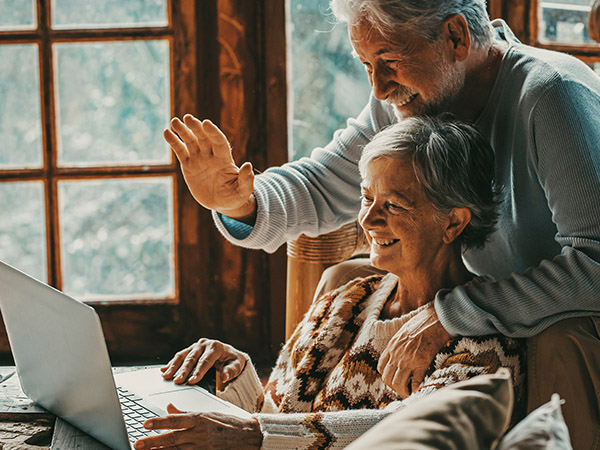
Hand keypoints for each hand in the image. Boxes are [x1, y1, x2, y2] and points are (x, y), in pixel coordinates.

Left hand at [134, 404, 261, 449]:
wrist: (249, 436)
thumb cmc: (228, 424)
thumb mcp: (207, 413)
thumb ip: (186, 412)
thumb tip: (169, 407)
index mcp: (199, 419)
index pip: (175, 420)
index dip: (159, 422)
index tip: (145, 424)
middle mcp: (199, 433)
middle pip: (172, 438)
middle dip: (153, 442)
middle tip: (138, 443)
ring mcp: (202, 447)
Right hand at [161, 338, 246, 385]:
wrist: (229, 354)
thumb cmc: (233, 360)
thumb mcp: (237, 365)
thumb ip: (231, 370)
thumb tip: (224, 376)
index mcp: (216, 347)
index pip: (206, 361)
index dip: (198, 371)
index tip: (192, 381)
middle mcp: (205, 344)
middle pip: (192, 358)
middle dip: (184, 370)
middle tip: (177, 382)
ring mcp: (196, 346)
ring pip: (183, 355)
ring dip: (174, 366)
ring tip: (166, 376)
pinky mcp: (190, 349)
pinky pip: (180, 356)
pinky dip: (171, 363)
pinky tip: (164, 370)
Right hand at [165, 114, 255, 220]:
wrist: (222, 204)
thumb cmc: (235, 197)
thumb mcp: (243, 191)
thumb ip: (246, 179)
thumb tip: (248, 166)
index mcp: (225, 159)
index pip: (219, 142)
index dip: (213, 132)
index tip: (206, 123)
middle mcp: (211, 156)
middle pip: (204, 138)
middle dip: (196, 128)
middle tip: (188, 118)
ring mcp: (199, 159)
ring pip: (191, 142)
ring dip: (183, 131)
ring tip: (174, 122)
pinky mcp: (189, 166)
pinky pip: (181, 152)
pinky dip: (174, 142)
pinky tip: (166, 133)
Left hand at [377, 304, 450, 397]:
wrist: (434, 320)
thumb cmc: (421, 323)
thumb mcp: (403, 331)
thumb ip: (399, 343)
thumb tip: (401, 350)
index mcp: (391, 346)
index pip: (381, 368)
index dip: (386, 376)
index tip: (393, 378)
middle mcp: (397, 355)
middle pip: (387, 378)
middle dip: (393, 386)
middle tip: (401, 389)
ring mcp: (408, 360)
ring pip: (398, 383)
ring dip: (402, 391)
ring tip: (408, 393)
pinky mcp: (421, 364)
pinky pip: (414, 382)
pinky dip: (415, 389)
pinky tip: (417, 391)